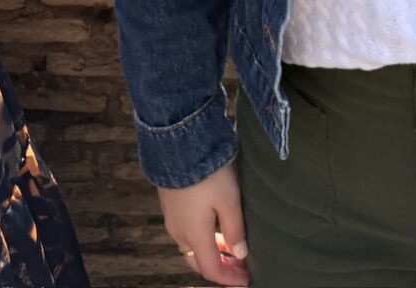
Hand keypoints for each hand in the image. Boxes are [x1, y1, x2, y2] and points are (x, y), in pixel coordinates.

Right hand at [157, 161, 249, 284]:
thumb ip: (235, 228)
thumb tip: (241, 254)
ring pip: (191, 245)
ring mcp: (172, 217)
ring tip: (231, 243)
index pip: (211, 269)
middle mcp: (179, 231)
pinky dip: (201, 236)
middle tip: (240, 265)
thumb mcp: (229, 200)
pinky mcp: (170, 202)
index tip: (246, 279)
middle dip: (220, 266)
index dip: (229, 278)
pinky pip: (185, 229)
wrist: (178, 141)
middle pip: (198, 261)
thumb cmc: (207, 172)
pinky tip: (214, 223)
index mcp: (194, 235)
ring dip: (211, 250)